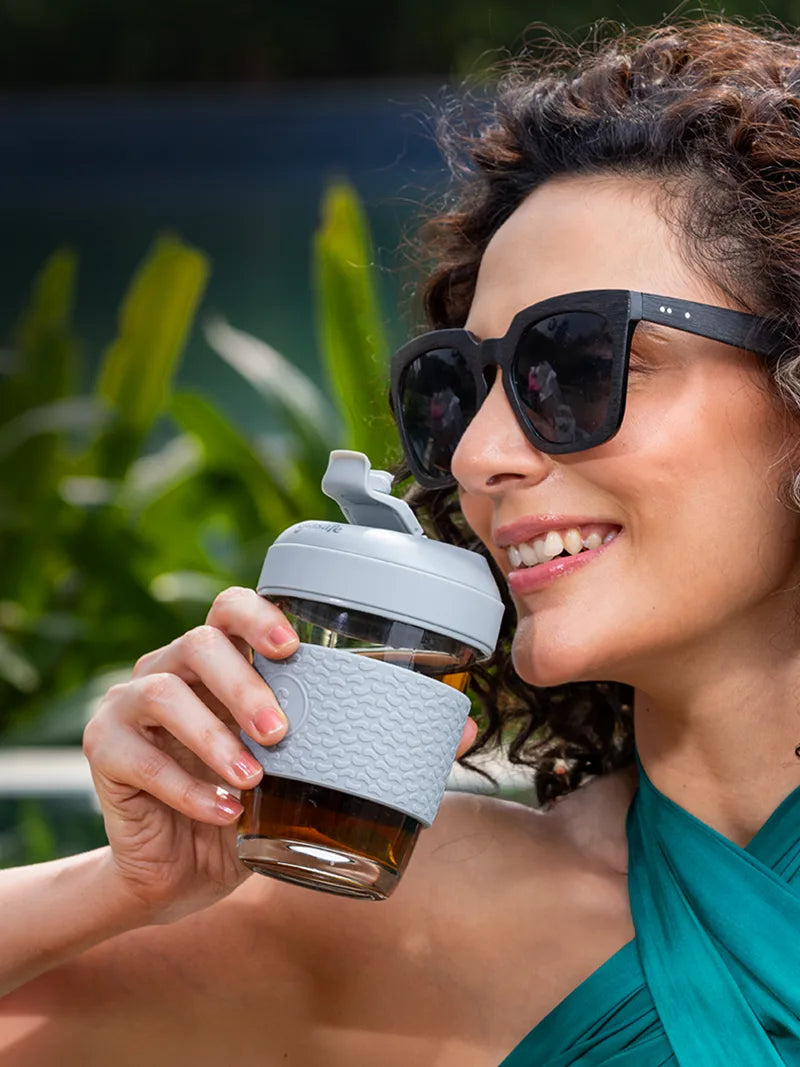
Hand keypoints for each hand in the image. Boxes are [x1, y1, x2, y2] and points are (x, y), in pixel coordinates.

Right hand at [83, 587, 477, 924]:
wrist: (180, 877)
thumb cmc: (251, 812)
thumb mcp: (309, 779)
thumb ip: (371, 747)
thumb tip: (465, 728)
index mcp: (224, 665)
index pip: (231, 608)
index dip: (258, 614)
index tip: (292, 645)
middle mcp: (174, 671)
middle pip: (198, 642)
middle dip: (242, 683)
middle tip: (282, 731)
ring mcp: (130, 707)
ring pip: (161, 691)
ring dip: (212, 735)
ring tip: (253, 778)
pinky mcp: (105, 752)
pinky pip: (135, 756)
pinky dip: (183, 784)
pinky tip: (221, 812)